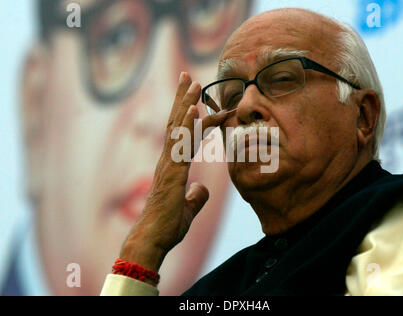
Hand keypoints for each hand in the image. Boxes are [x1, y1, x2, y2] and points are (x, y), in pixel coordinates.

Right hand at [119, 72, 227, 276]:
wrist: (153, 240)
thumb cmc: (166, 226)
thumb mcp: (187, 208)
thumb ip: (195, 197)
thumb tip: (202, 190)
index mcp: (171, 166)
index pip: (180, 134)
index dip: (188, 115)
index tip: (198, 100)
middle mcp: (167, 160)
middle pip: (175, 123)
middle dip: (182, 99)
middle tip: (188, 77)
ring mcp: (168, 165)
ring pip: (177, 128)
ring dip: (186, 104)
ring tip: (194, 83)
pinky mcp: (172, 173)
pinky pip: (180, 144)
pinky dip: (187, 125)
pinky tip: (194, 109)